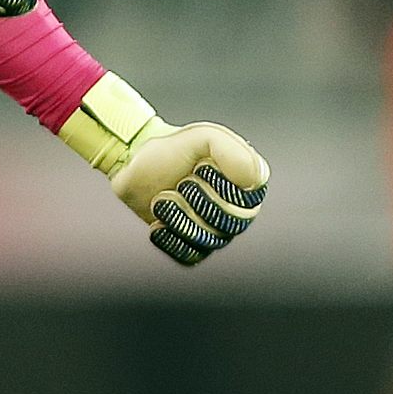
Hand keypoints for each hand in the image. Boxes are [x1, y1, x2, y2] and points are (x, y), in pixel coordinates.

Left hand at [61, 73, 269, 265]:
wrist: (139, 162)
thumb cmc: (174, 148)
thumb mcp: (204, 137)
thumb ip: (232, 152)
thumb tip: (253, 182)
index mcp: (249, 184)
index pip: (246, 201)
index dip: (217, 185)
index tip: (199, 166)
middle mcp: (240, 210)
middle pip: (228, 224)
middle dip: (195, 200)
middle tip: (179, 182)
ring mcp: (216, 230)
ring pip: (208, 241)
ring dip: (179, 217)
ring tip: (163, 198)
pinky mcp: (193, 245)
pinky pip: (190, 256)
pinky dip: (171, 239)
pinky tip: (159, 222)